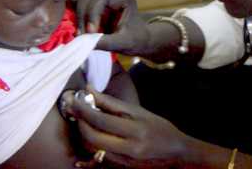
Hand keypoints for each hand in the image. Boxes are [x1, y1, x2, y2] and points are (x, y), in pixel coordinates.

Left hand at [70, 87, 193, 168]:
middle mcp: (129, 148)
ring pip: (92, 148)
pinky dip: (91, 146)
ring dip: (83, 133)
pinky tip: (91, 137)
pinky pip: (98, 157)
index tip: (75, 99)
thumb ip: (113, 104)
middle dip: (80, 122)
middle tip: (75, 110)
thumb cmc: (159, 128)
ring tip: (82, 120)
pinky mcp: (121, 168)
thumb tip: (90, 90)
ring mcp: (124, 161)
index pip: (101, 120)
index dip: (84, 109)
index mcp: (136, 130)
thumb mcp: (139, 112)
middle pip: (93, 136)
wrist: (176, 152)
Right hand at [72, 0, 155, 56]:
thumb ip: (107, 42)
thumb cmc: (135, 39)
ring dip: (78, 16)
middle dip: (83, 16)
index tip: (90, 33)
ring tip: (81, 33)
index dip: (92, 15)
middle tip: (82, 35)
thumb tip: (87, 44)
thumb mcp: (124, 43)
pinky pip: (80, 3)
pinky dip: (77, 14)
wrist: (139, 38)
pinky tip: (80, 27)